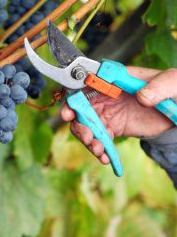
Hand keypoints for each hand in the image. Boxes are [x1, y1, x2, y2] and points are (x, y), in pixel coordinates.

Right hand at [61, 67, 176, 163]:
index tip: (70, 113)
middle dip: (78, 124)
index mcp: (113, 79)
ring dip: (87, 139)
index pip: (85, 84)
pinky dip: (99, 149)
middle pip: (80, 108)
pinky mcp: (112, 127)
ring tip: (98, 149)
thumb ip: (158, 87)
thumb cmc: (172, 91)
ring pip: (86, 125)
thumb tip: (143, 96)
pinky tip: (105, 157)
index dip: (73, 98)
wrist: (176, 112)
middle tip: (86, 136)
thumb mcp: (171, 83)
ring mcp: (107, 112)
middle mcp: (105, 95)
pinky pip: (99, 138)